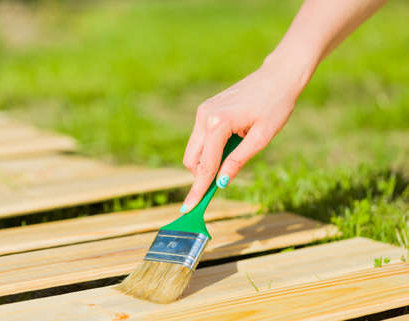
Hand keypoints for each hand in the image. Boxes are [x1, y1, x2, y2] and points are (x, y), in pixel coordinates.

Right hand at [180, 56, 310, 212]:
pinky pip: (200, 138)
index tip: (188, 209)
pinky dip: (210, 150)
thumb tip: (221, 184)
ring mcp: (203, 112)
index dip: (197, 190)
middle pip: (192, 160)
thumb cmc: (276, 105)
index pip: (205, 166)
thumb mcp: (261, 138)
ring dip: (207, 162)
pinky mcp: (205, 109)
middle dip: (202, 176)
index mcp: (218, 124)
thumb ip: (238, 161)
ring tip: (235, 155)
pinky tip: (231, 144)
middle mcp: (204, 117)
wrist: (278, 76)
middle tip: (222, 183)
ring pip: (194, 150)